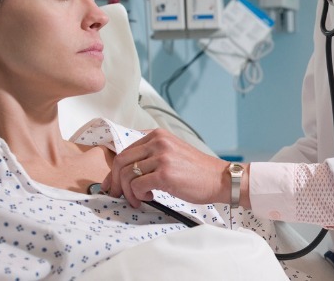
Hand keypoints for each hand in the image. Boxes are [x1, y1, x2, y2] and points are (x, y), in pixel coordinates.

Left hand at [101, 128, 228, 207]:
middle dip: (115, 182)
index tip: (113, 184)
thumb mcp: (172, 152)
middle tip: (117, 195)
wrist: (220, 179)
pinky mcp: (165, 173)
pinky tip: (150, 197)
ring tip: (139, 199)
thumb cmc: (196, 171)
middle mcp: (158, 141)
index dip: (115, 171)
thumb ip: (150, 156)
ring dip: (129, 192)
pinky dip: (139, 195)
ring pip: (128, 175)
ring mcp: (162, 157)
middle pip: (121, 161)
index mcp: (157, 135)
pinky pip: (137, 185)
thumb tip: (123, 172)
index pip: (125, 151)